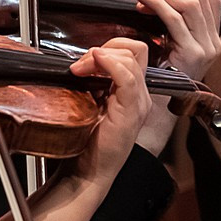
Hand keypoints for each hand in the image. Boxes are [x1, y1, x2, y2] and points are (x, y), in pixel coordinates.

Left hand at [71, 38, 154, 181]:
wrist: (87, 173)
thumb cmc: (86, 143)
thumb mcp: (88, 104)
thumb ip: (92, 82)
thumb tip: (80, 61)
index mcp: (132, 92)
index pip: (131, 53)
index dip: (108, 48)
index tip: (83, 62)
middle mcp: (140, 95)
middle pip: (136, 49)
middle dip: (106, 47)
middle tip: (81, 65)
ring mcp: (138, 103)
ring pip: (132, 59)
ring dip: (101, 56)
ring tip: (80, 70)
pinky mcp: (131, 112)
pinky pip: (128, 77)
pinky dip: (110, 64)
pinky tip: (94, 65)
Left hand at [136, 0, 220, 81]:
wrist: (157, 106)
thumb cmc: (160, 76)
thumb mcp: (174, 45)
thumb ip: (178, 25)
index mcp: (213, 39)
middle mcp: (214, 43)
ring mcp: (205, 48)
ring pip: (191, 3)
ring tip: (146, 1)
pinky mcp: (192, 53)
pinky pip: (174, 18)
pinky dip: (156, 4)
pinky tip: (143, 3)